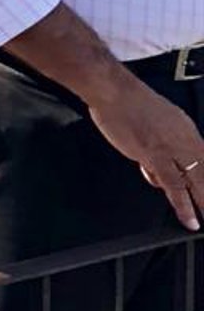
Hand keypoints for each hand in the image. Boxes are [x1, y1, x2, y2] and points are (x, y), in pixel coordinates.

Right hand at [86, 69, 203, 231]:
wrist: (114, 91)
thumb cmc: (128, 103)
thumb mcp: (153, 124)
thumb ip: (159, 149)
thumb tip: (156, 173)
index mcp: (187, 129)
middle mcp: (186, 139)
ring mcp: (172, 148)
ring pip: (196, 182)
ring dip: (202, 204)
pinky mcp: (157, 156)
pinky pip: (175, 186)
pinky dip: (183, 205)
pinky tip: (189, 218)